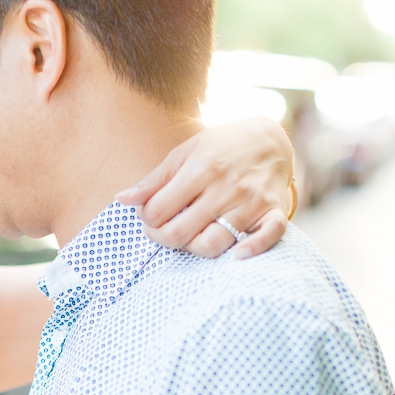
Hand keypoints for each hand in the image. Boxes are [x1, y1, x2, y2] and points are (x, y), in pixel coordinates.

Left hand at [117, 116, 293, 259]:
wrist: (270, 139)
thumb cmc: (221, 148)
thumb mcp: (185, 153)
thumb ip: (154, 180)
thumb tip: (122, 200)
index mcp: (201, 169)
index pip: (158, 211)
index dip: (146, 218)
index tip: (149, 215)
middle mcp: (226, 188)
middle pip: (180, 234)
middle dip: (161, 238)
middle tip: (161, 231)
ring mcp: (251, 202)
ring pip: (214, 244)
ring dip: (193, 249)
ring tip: (188, 237)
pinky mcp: (273, 212)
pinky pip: (267, 237)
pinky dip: (252, 250)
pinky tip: (236, 256)